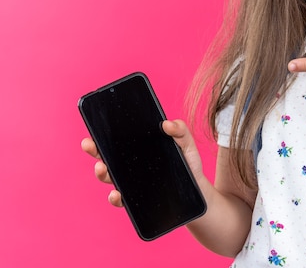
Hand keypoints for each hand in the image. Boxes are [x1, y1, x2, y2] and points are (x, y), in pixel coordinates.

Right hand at [81, 119, 203, 207]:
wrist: (197, 189)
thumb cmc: (188, 163)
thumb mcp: (186, 144)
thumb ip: (180, 131)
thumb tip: (167, 123)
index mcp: (139, 147)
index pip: (116, 139)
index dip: (102, 133)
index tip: (93, 129)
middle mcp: (130, 165)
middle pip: (106, 156)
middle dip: (94, 150)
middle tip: (89, 144)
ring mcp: (131, 182)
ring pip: (109, 177)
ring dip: (101, 173)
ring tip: (102, 167)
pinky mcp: (136, 199)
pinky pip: (121, 199)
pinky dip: (115, 197)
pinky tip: (117, 193)